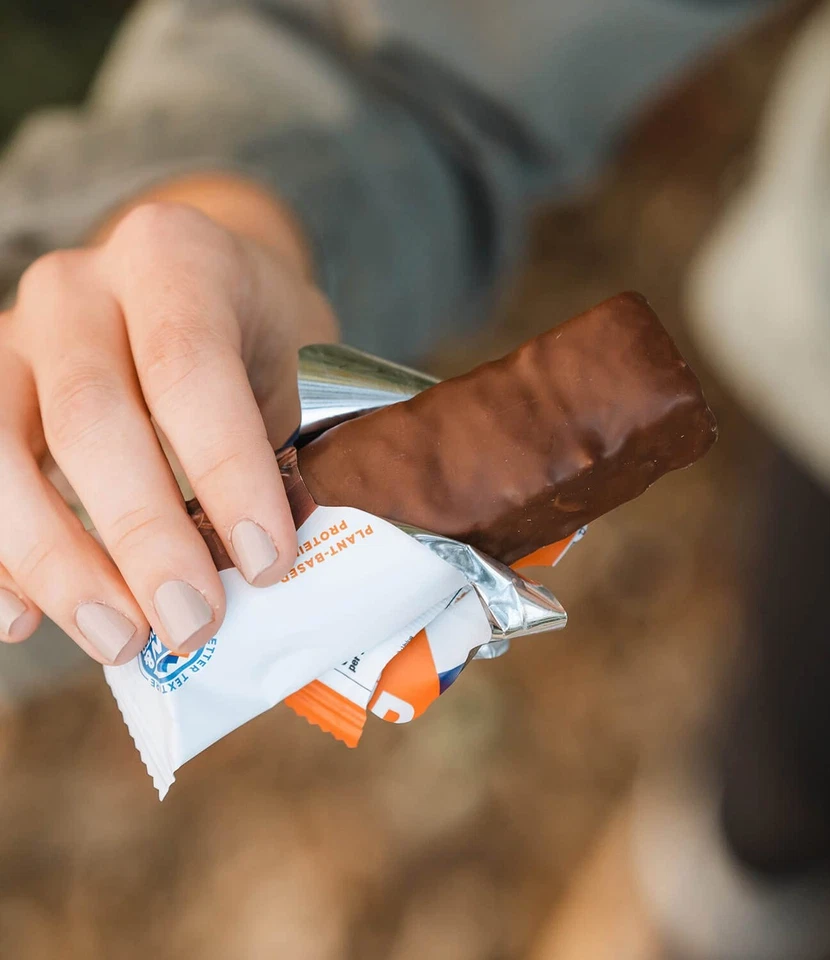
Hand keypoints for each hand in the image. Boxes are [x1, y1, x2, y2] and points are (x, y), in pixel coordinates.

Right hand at [0, 191, 335, 663]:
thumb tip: (267, 571)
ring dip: (57, 561)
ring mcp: (15, 336)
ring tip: (120, 639)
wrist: (193, 286)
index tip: (267, 561)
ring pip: (1, 448)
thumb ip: (288, 445)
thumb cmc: (257, 336)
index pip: (190, 368)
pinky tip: (24, 621)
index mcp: (173, 258)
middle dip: (142, 535)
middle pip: (91, 417)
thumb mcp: (297, 363)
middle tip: (191, 622)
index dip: (225, 471)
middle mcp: (78, 288)